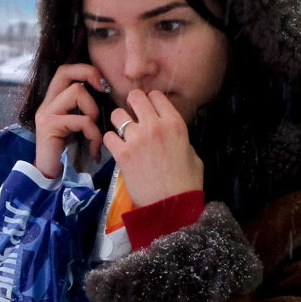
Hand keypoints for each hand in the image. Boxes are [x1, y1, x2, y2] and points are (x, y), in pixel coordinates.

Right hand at [34, 63, 106, 178]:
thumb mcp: (80, 128)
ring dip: (93, 111)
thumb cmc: (69, 155)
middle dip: (89, 74)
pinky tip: (94, 149)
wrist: (52, 178)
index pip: (65, 71)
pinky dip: (93, 133)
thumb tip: (109, 97)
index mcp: (53, 102)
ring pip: (76, 92)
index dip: (85, 70)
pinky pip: (80, 119)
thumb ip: (86, 111)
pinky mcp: (49, 126)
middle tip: (104, 88)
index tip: (103, 84)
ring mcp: (46, 114)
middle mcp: (46, 104)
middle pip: (65, 71)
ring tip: (94, 132)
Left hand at [104, 89, 203, 206]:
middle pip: (135, 97)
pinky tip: (117, 148)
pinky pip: (108, 136)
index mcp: (175, 123)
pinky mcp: (122, 153)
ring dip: (119, 121)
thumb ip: (180, 138)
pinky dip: (110, 141)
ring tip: (122, 132)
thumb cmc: (187, 182)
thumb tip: (170, 135)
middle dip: (132, 104)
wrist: (171, 206)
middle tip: (132, 115)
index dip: (150, 101)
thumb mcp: (192, 154)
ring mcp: (136, 138)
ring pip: (117, 114)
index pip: (157, 96)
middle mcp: (154, 125)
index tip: (148, 108)